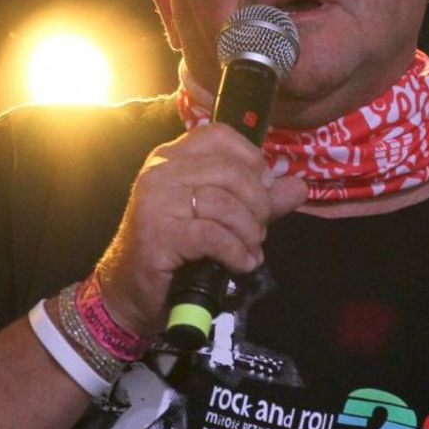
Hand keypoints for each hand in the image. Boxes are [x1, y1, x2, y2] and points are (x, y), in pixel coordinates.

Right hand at [93, 123, 308, 337]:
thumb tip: (298, 186)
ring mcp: (156, 200)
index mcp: (173, 157)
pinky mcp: (158, 233)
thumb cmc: (176, 251)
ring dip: (249, 233)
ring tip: (250, 252)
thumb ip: (260, 200)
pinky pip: (213, 235)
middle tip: (258, 232)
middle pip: (231, 172)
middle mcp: (161, 170)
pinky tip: (240, 264)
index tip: (263, 191)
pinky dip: (236, 252)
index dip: (252, 161)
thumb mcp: (221, 218)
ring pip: (224, 204)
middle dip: (258, 205)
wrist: (130, 292)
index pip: (221, 136)